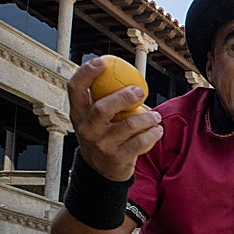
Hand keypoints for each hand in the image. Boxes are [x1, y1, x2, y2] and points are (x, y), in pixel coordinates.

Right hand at [67, 58, 161, 180]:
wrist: (102, 172)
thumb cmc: (102, 137)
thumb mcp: (93, 120)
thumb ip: (101, 100)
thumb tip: (120, 74)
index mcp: (78, 115)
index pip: (75, 89)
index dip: (85, 73)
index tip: (101, 62)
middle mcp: (86, 130)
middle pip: (102, 107)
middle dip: (123, 96)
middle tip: (139, 91)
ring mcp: (101, 145)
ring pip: (128, 125)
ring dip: (147, 118)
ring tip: (156, 116)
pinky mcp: (118, 158)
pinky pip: (140, 141)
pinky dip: (153, 133)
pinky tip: (157, 129)